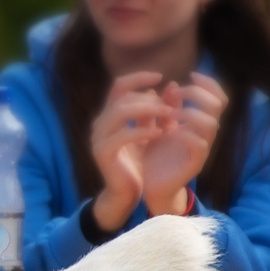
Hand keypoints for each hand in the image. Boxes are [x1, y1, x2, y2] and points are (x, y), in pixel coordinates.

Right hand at [87, 71, 172, 229]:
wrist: (125, 194)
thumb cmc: (137, 164)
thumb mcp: (150, 132)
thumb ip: (157, 112)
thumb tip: (171, 85)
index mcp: (109, 116)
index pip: (119, 86)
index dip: (138, 78)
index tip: (160, 77)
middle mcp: (100, 123)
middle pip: (121, 97)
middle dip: (148, 98)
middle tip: (169, 105)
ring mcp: (98, 138)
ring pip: (119, 111)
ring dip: (146, 110)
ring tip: (166, 115)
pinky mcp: (102, 153)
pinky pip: (122, 135)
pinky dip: (141, 131)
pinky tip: (157, 134)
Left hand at [135, 74, 225, 217]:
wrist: (152, 186)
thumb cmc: (156, 156)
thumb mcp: (158, 125)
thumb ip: (165, 106)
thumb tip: (171, 84)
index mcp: (198, 123)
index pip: (218, 97)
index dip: (209, 83)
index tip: (190, 75)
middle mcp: (205, 134)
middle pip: (218, 105)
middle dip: (196, 94)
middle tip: (175, 95)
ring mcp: (202, 149)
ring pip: (211, 124)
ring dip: (188, 113)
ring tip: (168, 115)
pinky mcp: (195, 164)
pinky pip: (199, 144)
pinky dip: (183, 133)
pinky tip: (167, 132)